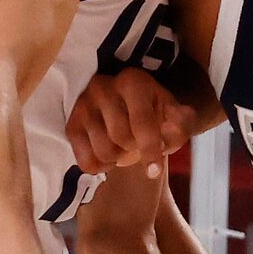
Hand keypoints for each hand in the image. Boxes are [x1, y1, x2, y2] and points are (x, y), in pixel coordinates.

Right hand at [67, 67, 194, 174]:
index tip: (154, 172)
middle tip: (139, 146)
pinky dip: (100, 167)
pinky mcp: (71, 122)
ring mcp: (83, 104)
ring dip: (118, 159)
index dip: (150, 149)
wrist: (131, 104)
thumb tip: (170, 132)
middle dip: (135, 150)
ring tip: (124, 149)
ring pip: (103, 151)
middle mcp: (102, 87)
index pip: (141, 122)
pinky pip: (85, 160)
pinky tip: (110, 157)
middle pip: (121, 138)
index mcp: (133, 82)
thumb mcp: (176, 116)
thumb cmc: (156, 111)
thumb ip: (181, 125)